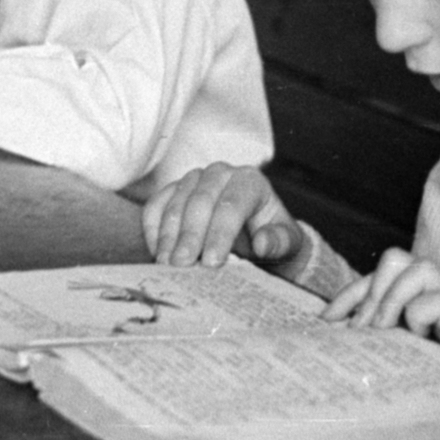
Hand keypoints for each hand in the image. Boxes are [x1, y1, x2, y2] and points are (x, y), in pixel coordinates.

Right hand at [142, 162, 302, 267]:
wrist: (253, 230)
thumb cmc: (270, 236)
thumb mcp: (286, 242)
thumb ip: (278, 242)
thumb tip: (262, 243)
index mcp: (250, 181)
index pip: (232, 205)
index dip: (220, 234)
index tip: (211, 262)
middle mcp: (221, 173)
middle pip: (200, 202)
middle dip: (190, 236)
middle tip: (183, 266)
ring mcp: (194, 179)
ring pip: (175, 202)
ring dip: (168, 236)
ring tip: (167, 265)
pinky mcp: (173, 190)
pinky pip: (156, 205)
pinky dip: (152, 229)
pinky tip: (157, 253)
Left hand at [326, 248, 439, 417]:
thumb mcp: (433, 347)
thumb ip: (404, 334)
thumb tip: (354, 339)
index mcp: (433, 291)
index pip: (383, 273)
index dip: (351, 292)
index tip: (327, 321)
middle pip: (395, 259)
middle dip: (366, 293)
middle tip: (358, 333)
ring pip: (415, 268)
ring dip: (389, 301)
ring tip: (383, 334)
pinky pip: (434, 299)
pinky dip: (418, 316)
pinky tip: (420, 340)